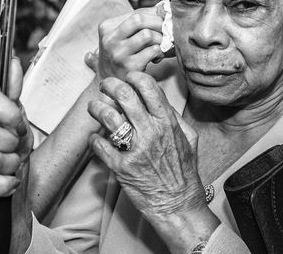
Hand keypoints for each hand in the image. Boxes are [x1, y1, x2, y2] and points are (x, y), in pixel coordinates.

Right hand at [0, 57, 32, 197]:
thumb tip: (12, 61)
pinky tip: (6, 179)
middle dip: (11, 144)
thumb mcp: (12, 112)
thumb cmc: (5, 140)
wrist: (2, 173)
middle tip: (15, 146)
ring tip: (10, 163)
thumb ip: (12, 89)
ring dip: (10, 165)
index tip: (20, 124)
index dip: (9, 113)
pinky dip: (2, 185)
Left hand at [87, 72, 204, 222]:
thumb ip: (175, 117)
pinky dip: (93, 139)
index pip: (148, 87)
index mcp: (167, 122)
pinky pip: (99, 145)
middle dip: (110, 85)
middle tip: (105, 86)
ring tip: (94, 107)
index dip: (134, 77)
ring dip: (96, 107)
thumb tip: (159, 100)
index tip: (128, 78)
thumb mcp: (189, 139)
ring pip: (108, 116)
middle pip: (124, 95)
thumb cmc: (184, 172)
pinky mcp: (121, 167)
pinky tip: (95, 138)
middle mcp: (151, 132)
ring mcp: (135, 150)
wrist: (177, 205)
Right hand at [88, 3, 172, 80]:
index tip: (164, 20)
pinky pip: (152, 51)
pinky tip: (157, 56)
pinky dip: (159, 52)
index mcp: (107, 27)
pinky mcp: (129, 67)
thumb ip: (141, 20)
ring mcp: (118, 54)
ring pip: (147, 35)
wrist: (112, 82)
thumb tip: (165, 7)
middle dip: (158, 23)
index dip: (155, 16)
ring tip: (160, 44)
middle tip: (167, 30)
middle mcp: (109, 40)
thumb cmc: (122, 53)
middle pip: (139, 20)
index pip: (136, 14)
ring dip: (160, 39)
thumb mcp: (123, 35)